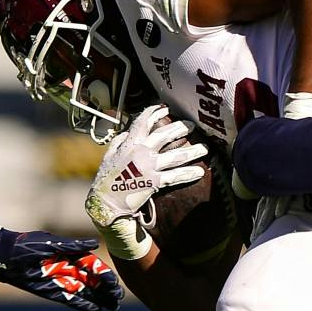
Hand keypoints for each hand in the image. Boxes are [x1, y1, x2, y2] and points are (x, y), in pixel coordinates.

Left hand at [0, 228, 124, 310]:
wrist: (4, 257)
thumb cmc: (25, 245)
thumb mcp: (49, 243)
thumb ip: (72, 246)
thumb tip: (94, 244)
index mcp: (70, 253)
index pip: (93, 265)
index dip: (104, 274)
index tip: (113, 282)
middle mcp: (68, 267)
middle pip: (93, 280)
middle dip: (106, 288)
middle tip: (118, 297)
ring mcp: (61, 280)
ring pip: (85, 291)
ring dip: (99, 298)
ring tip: (113, 306)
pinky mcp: (52, 291)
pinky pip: (71, 299)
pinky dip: (83, 305)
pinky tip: (96, 310)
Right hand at [86, 105, 206, 235]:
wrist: (106, 202)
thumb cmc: (107, 178)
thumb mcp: (109, 155)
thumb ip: (119, 141)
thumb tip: (128, 132)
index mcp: (129, 143)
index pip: (143, 122)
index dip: (155, 113)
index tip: (166, 108)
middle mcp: (140, 152)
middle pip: (164, 135)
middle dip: (180, 128)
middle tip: (192, 125)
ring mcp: (148, 167)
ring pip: (175, 156)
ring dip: (192, 151)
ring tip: (204, 148)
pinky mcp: (153, 182)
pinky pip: (174, 176)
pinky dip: (187, 173)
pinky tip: (199, 172)